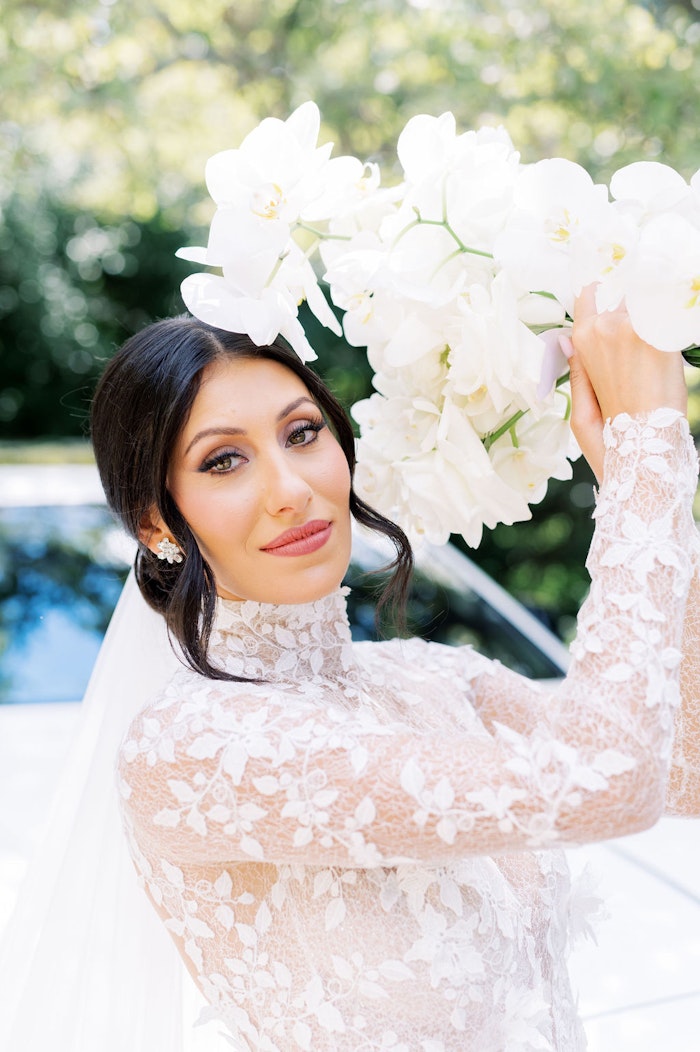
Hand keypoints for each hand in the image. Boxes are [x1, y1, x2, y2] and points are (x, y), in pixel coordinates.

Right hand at [565, 286, 687, 481]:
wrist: (646, 454)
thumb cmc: (612, 440)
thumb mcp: (580, 412)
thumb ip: (578, 371)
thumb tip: (567, 341)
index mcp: (582, 342)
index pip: (590, 294)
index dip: (606, 289)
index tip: (621, 292)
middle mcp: (605, 327)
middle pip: (626, 293)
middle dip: (639, 305)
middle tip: (650, 326)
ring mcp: (634, 328)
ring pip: (651, 299)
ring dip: (660, 313)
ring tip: (666, 339)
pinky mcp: (663, 337)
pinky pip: (673, 314)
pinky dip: (678, 321)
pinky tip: (680, 335)